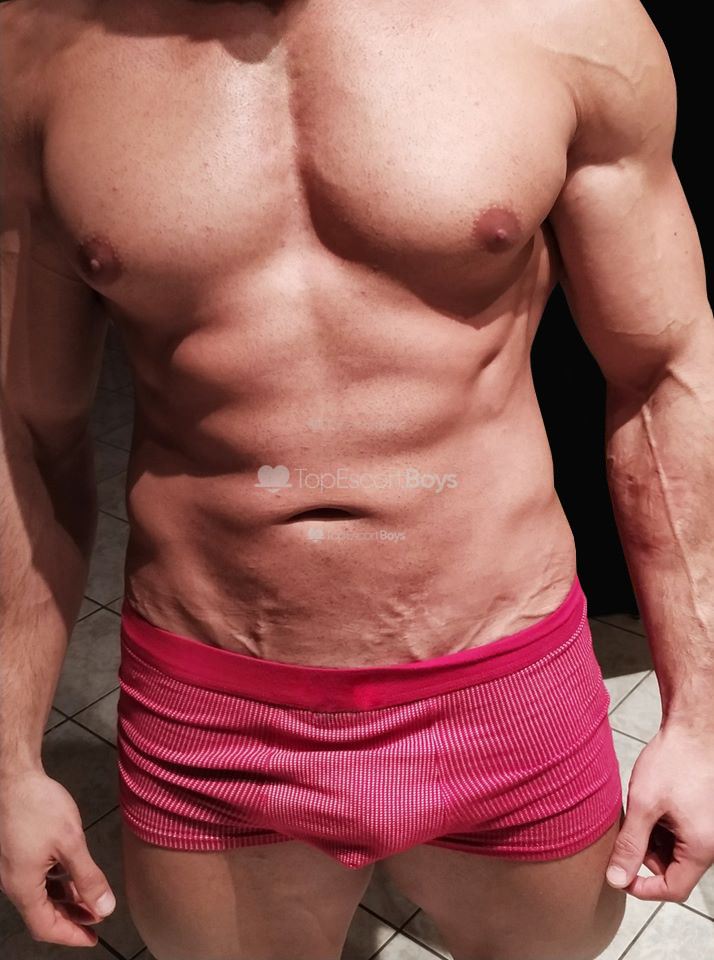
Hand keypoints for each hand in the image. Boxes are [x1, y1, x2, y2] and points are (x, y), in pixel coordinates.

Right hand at [0, 770, 115, 945]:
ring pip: (42, 895)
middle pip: (43, 913)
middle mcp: (15, 882)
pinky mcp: (18, 853)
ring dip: (67, 899)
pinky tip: (74, 875)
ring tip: (91, 898)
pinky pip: (38, 878)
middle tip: (97, 920)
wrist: (15, 778)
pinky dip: (57, 882)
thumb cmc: (37, 806)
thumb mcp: (71, 843)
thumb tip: (104, 907)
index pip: (46, 926)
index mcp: (23, 887)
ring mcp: (15, 868)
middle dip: (72, 919)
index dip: (72, 935)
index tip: (93, 939)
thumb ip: (88, 878)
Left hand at [606, 723, 713, 900]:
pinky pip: (676, 833)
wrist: (691, 729)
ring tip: (636, 812)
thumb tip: (616, 878)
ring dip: (649, 839)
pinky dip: (658, 825)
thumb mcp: (644, 805)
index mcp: (701, 847)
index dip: (643, 887)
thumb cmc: (673, 762)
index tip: (618, 874)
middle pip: (672, 869)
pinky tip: (646, 804)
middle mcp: (708, 842)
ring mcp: (704, 828)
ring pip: (672, 851)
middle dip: (644, 856)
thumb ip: (630, 845)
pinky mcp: (698, 815)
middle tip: (624, 831)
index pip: (674, 889)